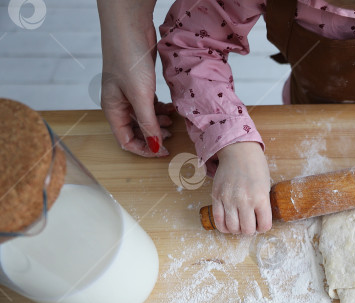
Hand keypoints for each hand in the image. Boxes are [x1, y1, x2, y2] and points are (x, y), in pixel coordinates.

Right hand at [97, 0, 171, 156]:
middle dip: (153, 136)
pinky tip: (171, 108)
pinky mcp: (139, 83)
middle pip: (135, 130)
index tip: (164, 152)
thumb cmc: (129, 59)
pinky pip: (150, 104)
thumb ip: (147, 122)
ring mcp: (129, 93)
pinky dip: (160, 109)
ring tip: (172, 122)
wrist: (130, 26)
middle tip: (171, 136)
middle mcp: (119, 103)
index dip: (144, 149)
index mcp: (112, 109)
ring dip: (158, 123)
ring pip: (144, 117)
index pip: (126, 140)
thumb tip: (155, 147)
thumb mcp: (140, 95)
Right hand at [212, 142, 272, 234]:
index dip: (263, 227)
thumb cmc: (255, 167)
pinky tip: (229, 224)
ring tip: (239, 224)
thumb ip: (262, 205)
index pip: (264, 226)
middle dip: (250, 230)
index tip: (261, 223)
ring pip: (232, 228)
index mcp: (261, 198)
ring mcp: (229, 199)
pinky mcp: (216, 197)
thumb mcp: (266, 186)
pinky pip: (218, 220)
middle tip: (250, 224)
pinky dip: (224, 227)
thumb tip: (258, 222)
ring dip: (237, 229)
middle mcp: (245, 200)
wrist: (238, 151)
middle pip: (247, 230)